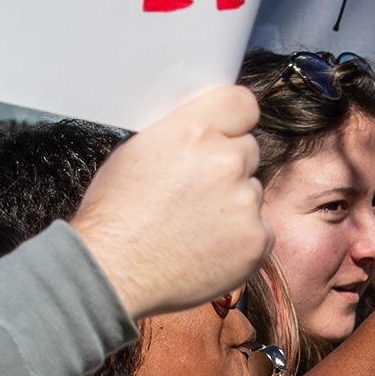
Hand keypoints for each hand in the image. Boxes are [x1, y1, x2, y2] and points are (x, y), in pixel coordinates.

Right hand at [69, 86, 263, 319]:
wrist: (114, 272)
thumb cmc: (115, 216)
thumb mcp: (136, 152)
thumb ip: (179, 134)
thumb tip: (203, 131)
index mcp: (193, 131)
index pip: (242, 103)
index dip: (232, 122)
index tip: (225, 135)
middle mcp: (225, 161)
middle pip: (248, 150)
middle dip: (227, 167)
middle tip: (194, 194)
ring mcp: (245, 202)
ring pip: (252, 192)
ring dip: (233, 205)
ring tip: (192, 227)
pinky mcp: (256, 240)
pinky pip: (260, 229)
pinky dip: (240, 240)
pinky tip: (206, 249)